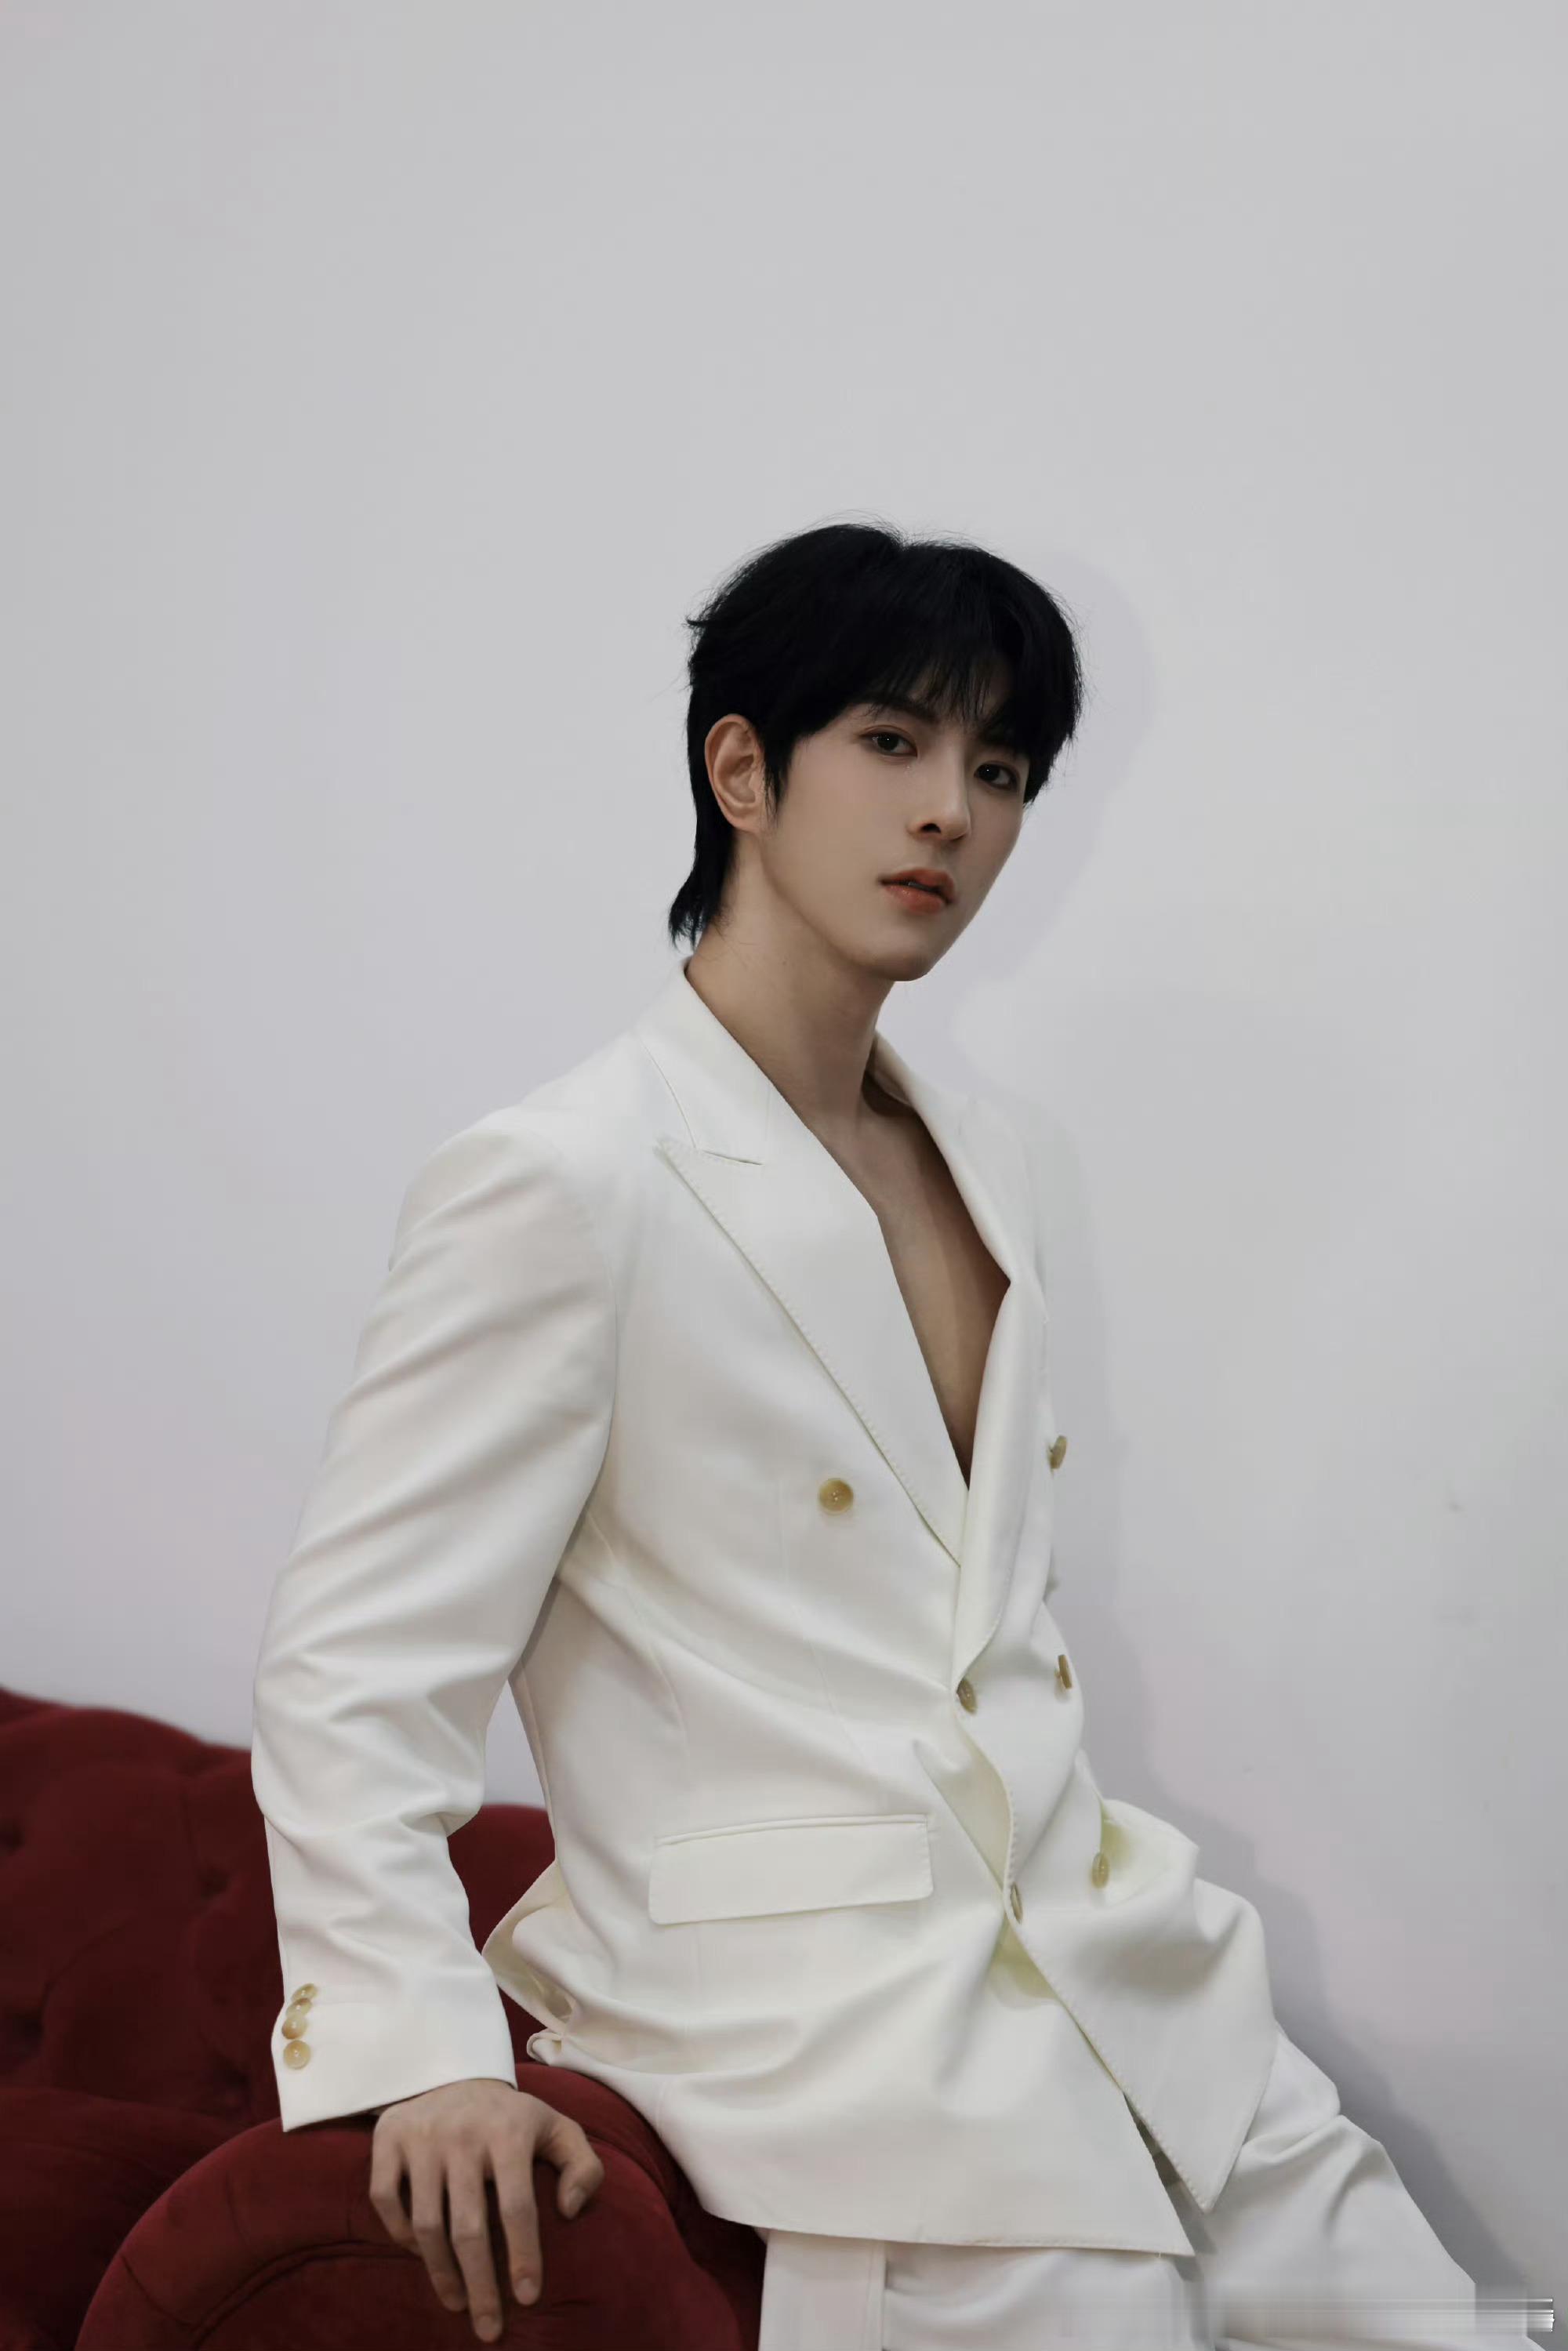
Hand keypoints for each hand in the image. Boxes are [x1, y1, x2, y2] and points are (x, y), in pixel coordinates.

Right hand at [368, 2076, 603, 2340]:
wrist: (454, 2071)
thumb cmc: (511, 2117)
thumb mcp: (558, 2129)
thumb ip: (583, 2166)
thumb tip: (569, 2210)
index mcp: (509, 2131)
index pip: (517, 2206)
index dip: (523, 2256)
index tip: (528, 2297)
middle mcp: (463, 2133)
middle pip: (468, 2226)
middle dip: (480, 2285)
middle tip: (489, 2328)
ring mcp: (422, 2135)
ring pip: (426, 2222)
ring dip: (441, 2272)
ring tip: (458, 2304)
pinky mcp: (388, 2137)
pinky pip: (385, 2199)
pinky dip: (398, 2233)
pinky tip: (421, 2254)